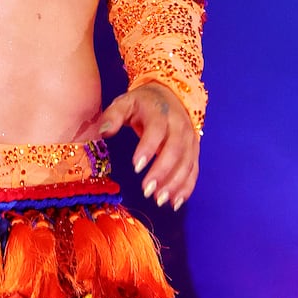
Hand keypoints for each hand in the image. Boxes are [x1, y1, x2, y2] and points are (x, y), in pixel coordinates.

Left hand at [84, 85, 199, 210]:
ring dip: (175, 183)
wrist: (171, 95)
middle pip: (175, 149)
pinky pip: (193, 170)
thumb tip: (103, 132)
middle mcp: (179, 126)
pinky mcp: (194, 150)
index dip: (148, 148)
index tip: (136, 167)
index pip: (156, 130)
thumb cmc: (143, 103)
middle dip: (162, 172)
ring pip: (186, 162)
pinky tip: (175, 202)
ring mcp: (189, 139)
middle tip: (147, 191)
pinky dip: (187, 187)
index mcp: (159, 113)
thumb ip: (113, 115)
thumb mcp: (125, 102)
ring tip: (160, 200)